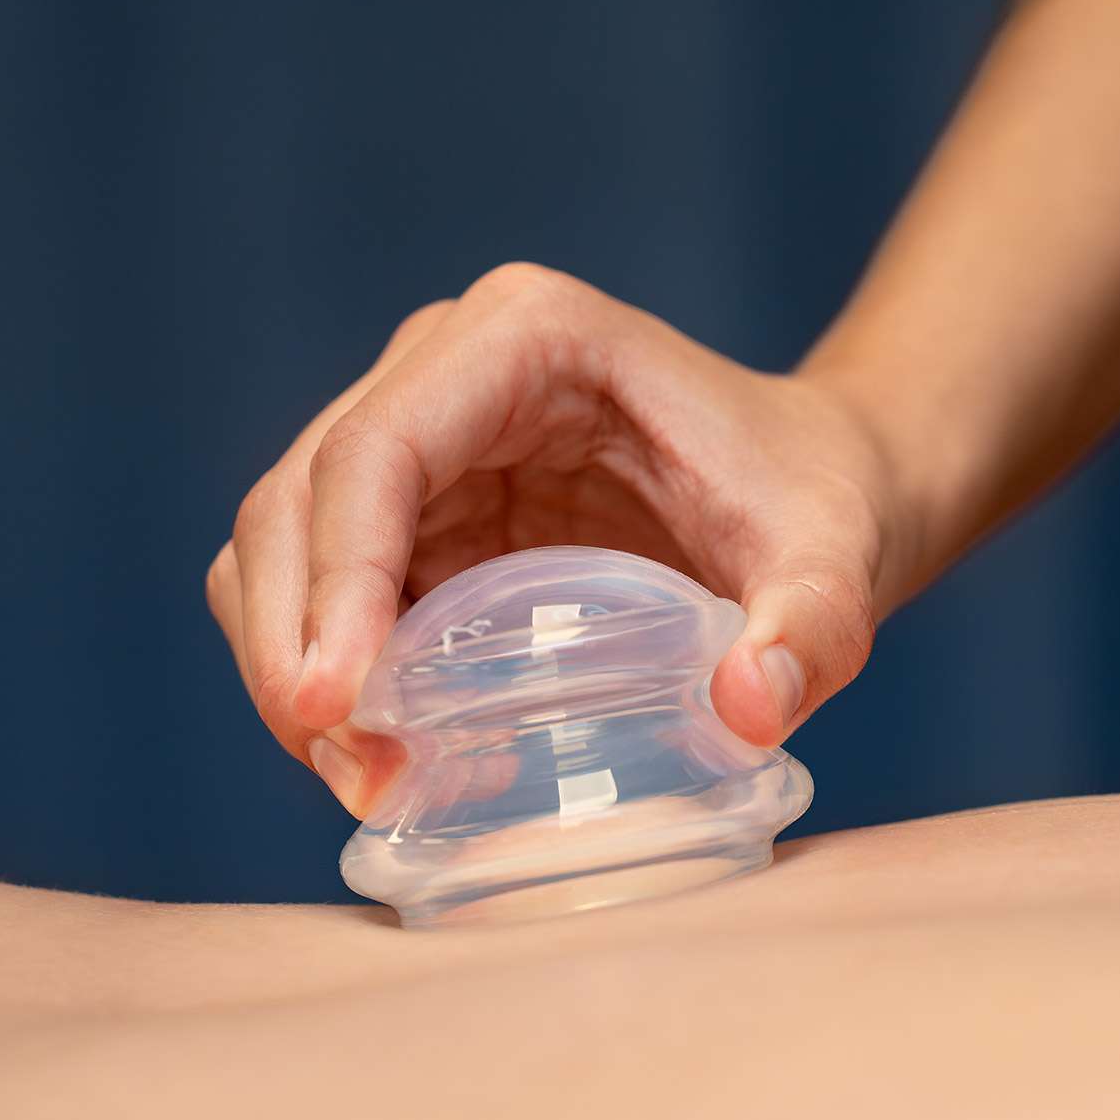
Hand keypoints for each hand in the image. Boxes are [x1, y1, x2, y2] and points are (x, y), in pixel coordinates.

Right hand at [208, 263, 928, 814]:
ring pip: (283, 547)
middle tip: (350, 771)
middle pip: (297, 500)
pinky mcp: (419, 508)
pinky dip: (330, 675)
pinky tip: (390, 757)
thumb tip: (746, 711)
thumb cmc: (814, 496)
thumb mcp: (836, 556)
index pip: (375, 450)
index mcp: (529, 339)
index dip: (336, 580)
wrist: (818, 485)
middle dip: (295, 642)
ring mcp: (423, 437)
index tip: (337, 707)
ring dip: (294, 668)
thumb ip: (811, 627)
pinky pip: (327, 591)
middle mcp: (448, 368)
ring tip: (366, 780)